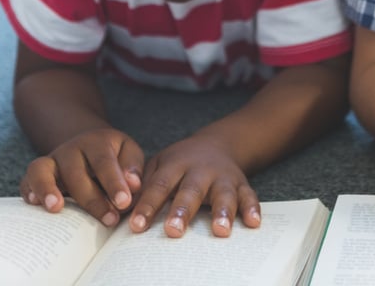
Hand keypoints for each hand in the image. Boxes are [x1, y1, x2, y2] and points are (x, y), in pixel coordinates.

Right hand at [20, 127, 143, 226]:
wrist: (89, 146)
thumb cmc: (115, 157)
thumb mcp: (129, 153)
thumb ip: (133, 168)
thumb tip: (133, 185)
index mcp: (97, 142)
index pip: (104, 161)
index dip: (114, 183)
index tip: (124, 202)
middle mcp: (71, 149)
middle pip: (76, 172)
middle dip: (92, 199)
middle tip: (109, 219)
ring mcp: (51, 160)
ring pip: (42, 169)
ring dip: (47, 188)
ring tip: (56, 208)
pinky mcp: (37, 173)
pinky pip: (27, 179)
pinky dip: (28, 191)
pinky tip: (34, 205)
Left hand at [128, 135, 259, 238]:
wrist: (218, 144)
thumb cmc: (181, 162)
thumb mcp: (159, 164)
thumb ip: (144, 184)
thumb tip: (121, 209)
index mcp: (176, 164)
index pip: (159, 186)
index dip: (147, 206)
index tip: (136, 226)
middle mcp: (201, 170)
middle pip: (191, 190)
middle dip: (182, 211)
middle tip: (173, 230)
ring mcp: (223, 177)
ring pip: (223, 194)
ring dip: (222, 212)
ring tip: (220, 230)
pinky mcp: (242, 184)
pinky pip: (249, 196)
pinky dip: (252, 208)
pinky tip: (253, 223)